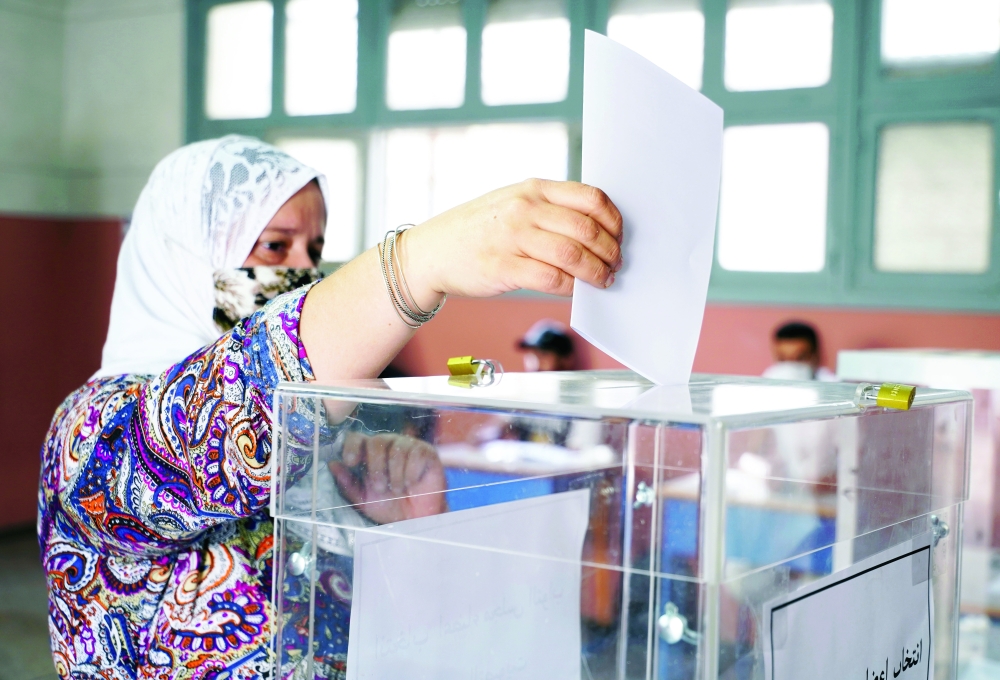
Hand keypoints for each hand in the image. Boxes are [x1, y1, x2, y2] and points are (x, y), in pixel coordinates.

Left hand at [328, 432, 446, 523]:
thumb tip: (332, 464)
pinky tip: (412, 483)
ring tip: (399, 490)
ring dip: (395, 475)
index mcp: (370, 453)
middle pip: (377, 441)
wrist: (416, 520)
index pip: (357, 437)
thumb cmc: (389, 507)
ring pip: (396, 449)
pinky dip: (411, 473)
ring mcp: (408, 446)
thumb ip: (348, 483)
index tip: (350, 462)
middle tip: (380, 488)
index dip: (352, 446)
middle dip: (376, 467)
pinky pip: (415, 455)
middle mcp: (388, 444)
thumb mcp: (363, 499)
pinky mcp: (426, 452)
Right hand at [399, 179, 623, 309]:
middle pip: (587, 229)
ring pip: (573, 255)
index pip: (591, 198)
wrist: (432, 251)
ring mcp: (513, 237)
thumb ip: (550, 209)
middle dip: (610, 252)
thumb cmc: (478, 229)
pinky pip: (551, 279)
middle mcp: (525, 209)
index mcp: (533, 189)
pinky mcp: (503, 267)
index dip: (613, 221)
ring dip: (595, 272)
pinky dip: (571, 287)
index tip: (619, 237)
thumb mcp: (513, 203)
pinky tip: (576, 290)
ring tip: (602, 281)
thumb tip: (596, 232)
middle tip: (615, 265)